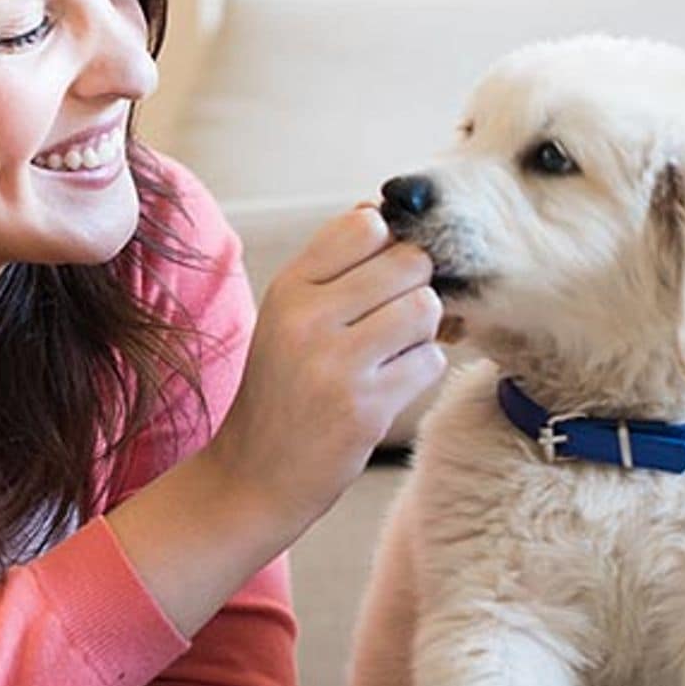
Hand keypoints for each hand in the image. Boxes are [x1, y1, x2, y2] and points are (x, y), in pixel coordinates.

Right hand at [204, 204, 446, 534]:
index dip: (388, 245)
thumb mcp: (286, 316)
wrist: (255, 474)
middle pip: (408, 262)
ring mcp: (336, 363)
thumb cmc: (280, 388)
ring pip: (425, 308)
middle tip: (395, 317)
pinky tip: (390, 385)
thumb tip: (376, 210)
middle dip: (414, 286)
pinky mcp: (365, 407)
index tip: (381, 275)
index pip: (364, 225)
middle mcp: (308, 317)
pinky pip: (429, 360)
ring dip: (423, 330)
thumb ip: (329, 266)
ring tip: (393, 351)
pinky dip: (421, 370)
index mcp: (287, 287)